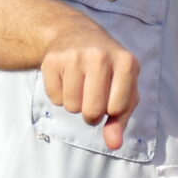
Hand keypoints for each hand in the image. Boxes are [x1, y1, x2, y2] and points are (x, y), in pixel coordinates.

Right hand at [40, 17, 140, 148]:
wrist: (75, 33)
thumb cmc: (107, 67)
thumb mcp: (123, 88)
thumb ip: (121, 119)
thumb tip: (114, 144)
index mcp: (126, 62)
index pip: (117, 108)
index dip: (112, 111)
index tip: (110, 98)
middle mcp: (100, 56)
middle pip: (92, 111)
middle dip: (91, 113)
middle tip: (92, 97)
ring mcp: (74, 56)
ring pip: (72, 107)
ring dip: (75, 104)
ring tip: (79, 85)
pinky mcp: (52, 60)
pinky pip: (55, 99)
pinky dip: (60, 96)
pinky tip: (66, 78)